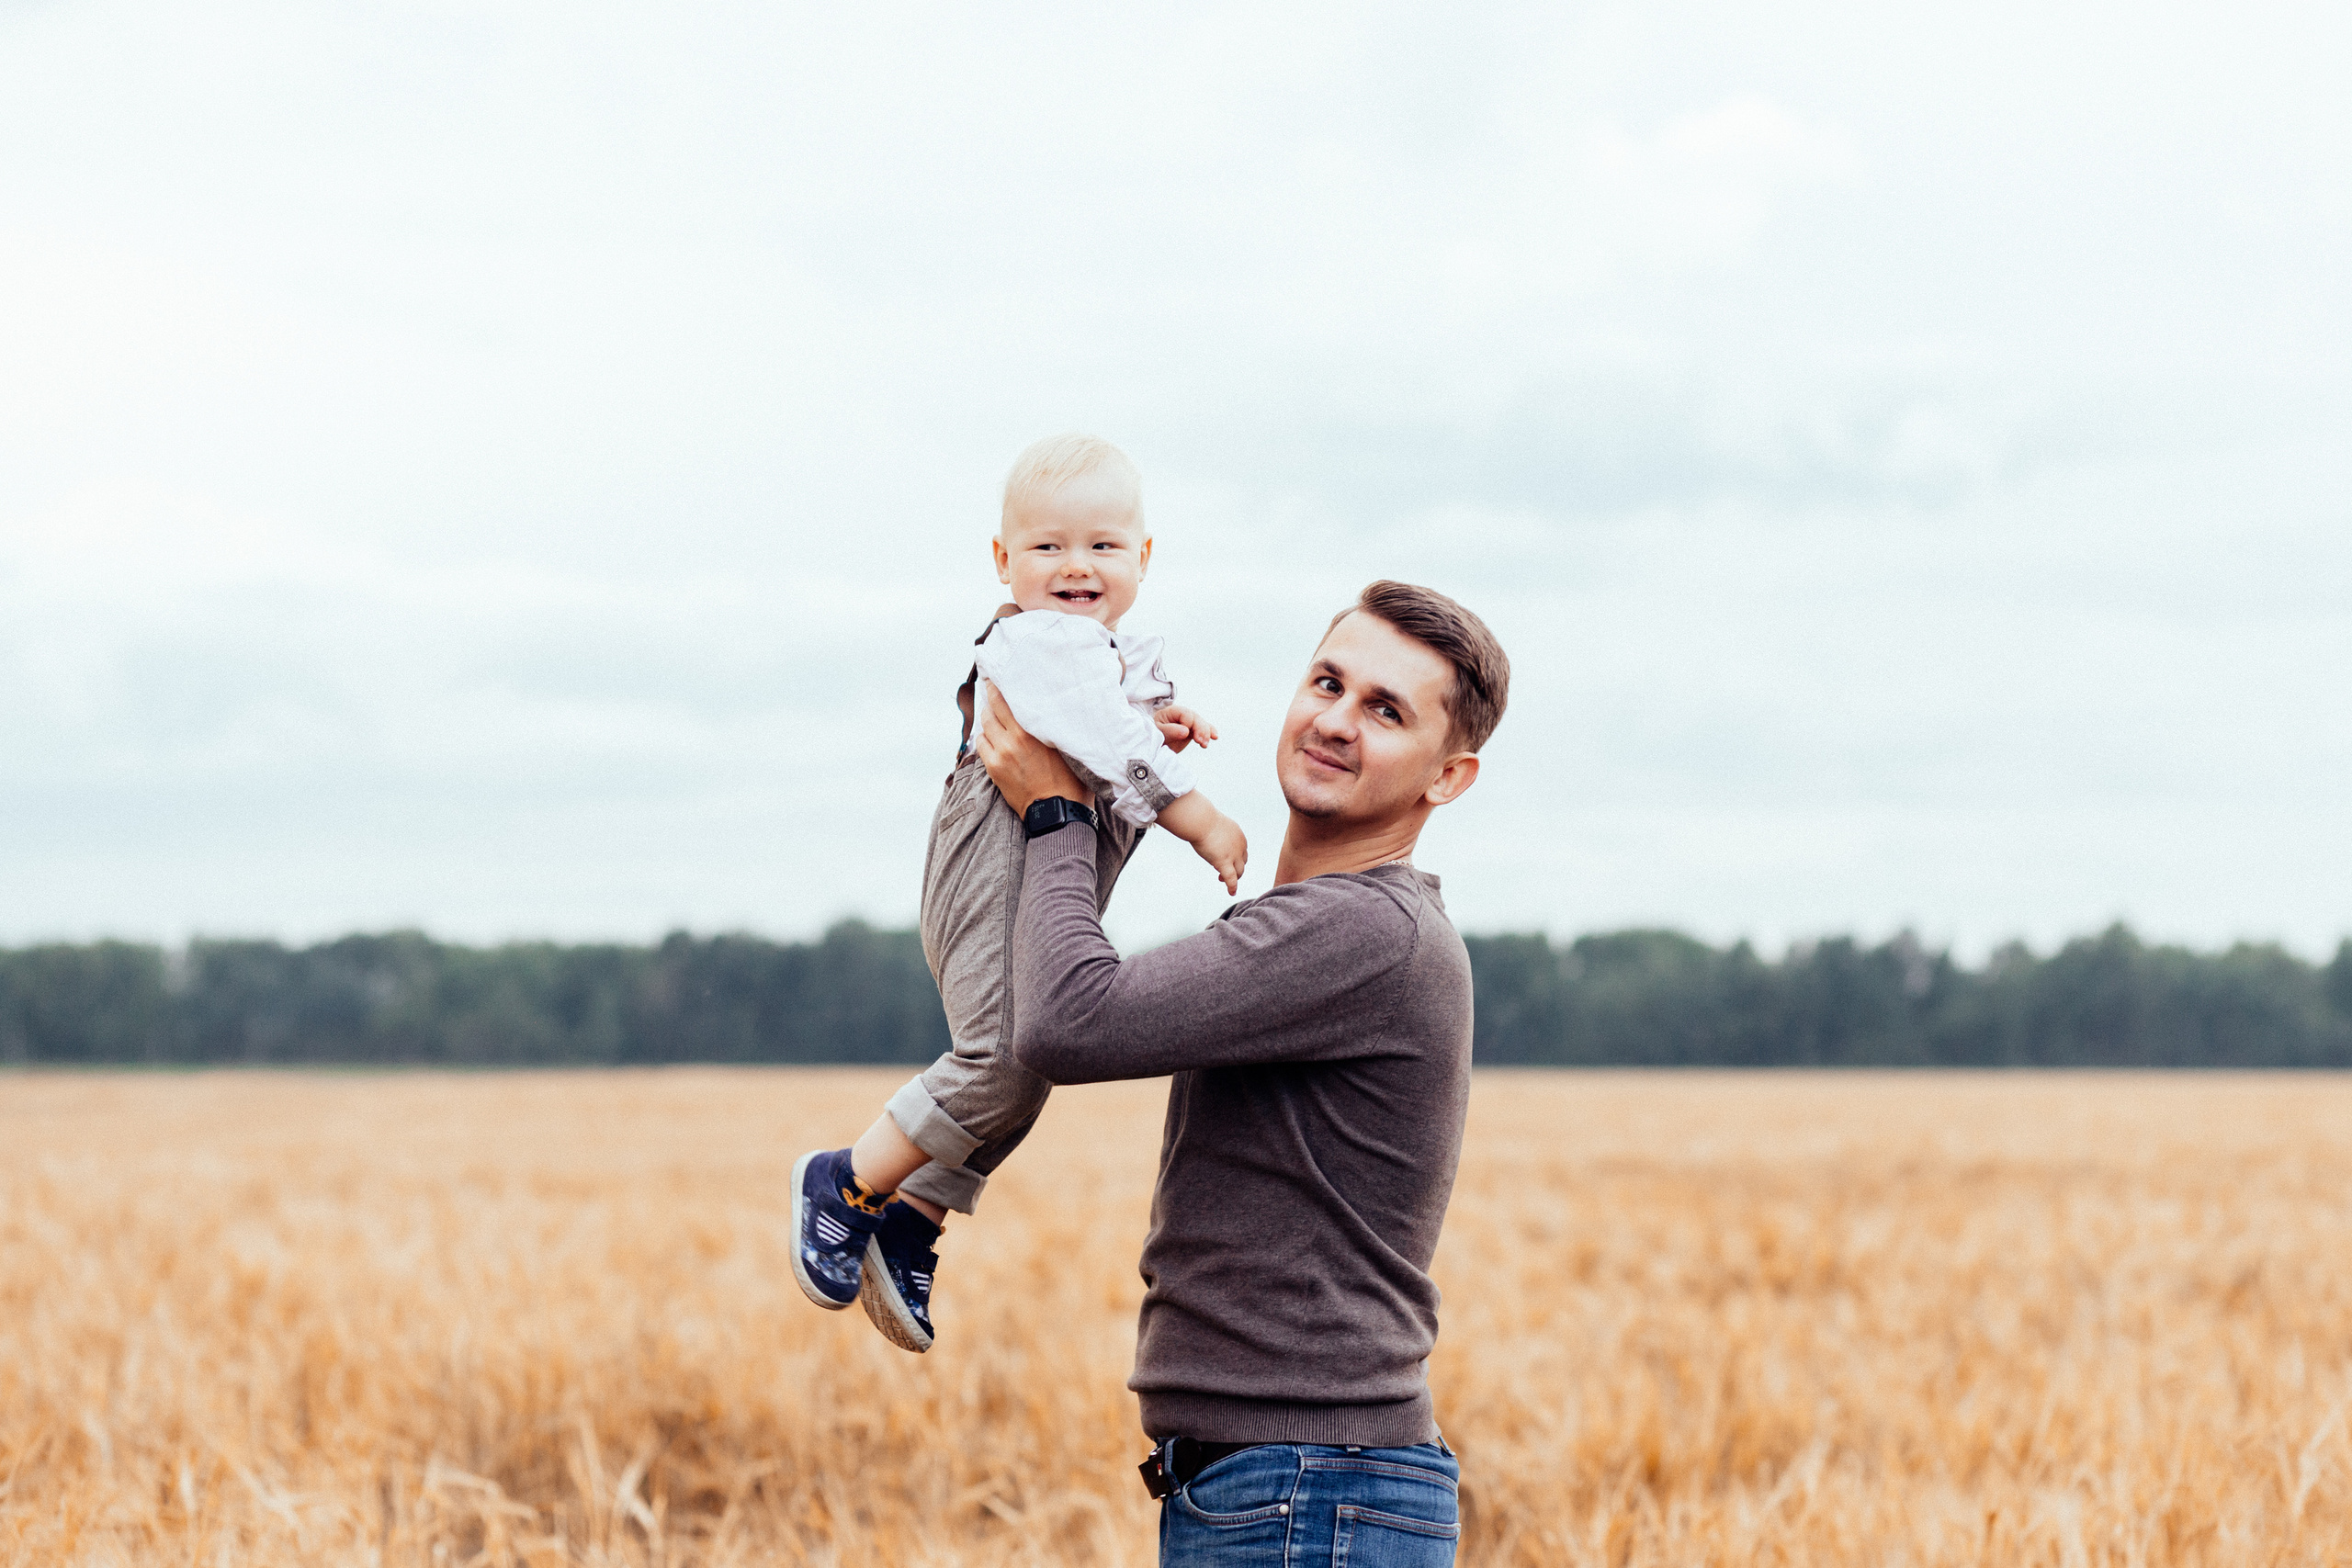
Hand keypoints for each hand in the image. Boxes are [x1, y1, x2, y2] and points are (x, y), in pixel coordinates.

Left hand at [976, 687, 1086, 816]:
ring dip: (988, 716)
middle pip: (993, 707)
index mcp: (1033, 730)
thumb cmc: (1069, 779)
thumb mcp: (1067, 746)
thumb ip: (1053, 726)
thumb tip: (1049, 709)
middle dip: (991, 696)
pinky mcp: (993, 767)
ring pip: (985, 724)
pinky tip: (992, 736)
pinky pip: (981, 743)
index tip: (998, 676)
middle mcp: (1014, 738)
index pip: (1009, 699)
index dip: (1001, 685)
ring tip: (993, 712)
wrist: (1057, 811)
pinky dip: (985, 736)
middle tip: (991, 686)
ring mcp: (1001, 753)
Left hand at [1154, 704, 1218, 752]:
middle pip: (1196, 718)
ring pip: (1201, 724)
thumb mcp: (1158, 733)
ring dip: (1205, 734)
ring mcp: (1187, 723)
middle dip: (1200, 729)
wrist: (1151, 745)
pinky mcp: (1191, 731)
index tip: (1184, 734)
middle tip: (1199, 741)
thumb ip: (1170, 731)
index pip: (1186, 714)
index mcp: (1172, 712)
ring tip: (1204, 745)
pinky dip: (1209, 732)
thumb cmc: (1151, 735)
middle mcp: (1181, 715)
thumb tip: (1185, 731)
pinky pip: (1203, 730)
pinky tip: (1215, 737)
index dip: (1187, 724)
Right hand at [1191, 813, 1247, 895]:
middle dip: (1235, 867)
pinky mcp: (1225, 863)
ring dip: (1233, 877)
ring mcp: (1234, 856)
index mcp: (1238, 835)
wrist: (1202, 821)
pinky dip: (1232, 886)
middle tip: (1223, 871)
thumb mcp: (1213, 824)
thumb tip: (1206, 833)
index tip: (1224, 858)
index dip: (1234, 857)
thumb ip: (1214, 831)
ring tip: (1222, 880)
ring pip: (1239, 872)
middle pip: (1242, 862)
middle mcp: (1240, 846)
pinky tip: (1231, 892)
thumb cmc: (1202, 820)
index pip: (1241, 850)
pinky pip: (1231, 879)